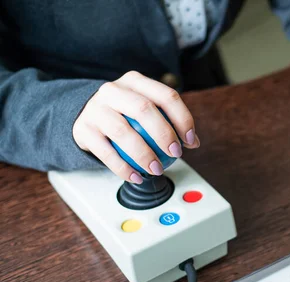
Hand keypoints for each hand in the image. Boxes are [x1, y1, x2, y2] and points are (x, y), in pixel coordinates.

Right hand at [73, 71, 199, 182]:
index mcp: (135, 81)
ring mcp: (95, 109)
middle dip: (164, 134)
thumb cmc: (123, 114)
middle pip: (143, 109)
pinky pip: (105, 152)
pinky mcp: (83, 129)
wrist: (84, 117)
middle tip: (175, 153)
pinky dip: (123, 168)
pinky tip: (137, 177)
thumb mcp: (146, 110)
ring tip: (156, 169)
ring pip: (122, 131)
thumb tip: (193, 142)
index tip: (188, 140)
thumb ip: (169, 122)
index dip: (182, 118)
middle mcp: (113, 90)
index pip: (165, 95)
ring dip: (144, 154)